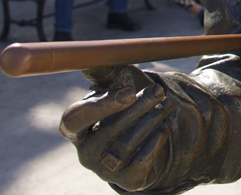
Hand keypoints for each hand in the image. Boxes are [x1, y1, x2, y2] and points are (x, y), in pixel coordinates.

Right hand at [60, 66, 171, 191]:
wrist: (149, 132)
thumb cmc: (126, 102)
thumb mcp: (116, 82)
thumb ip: (103, 70)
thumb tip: (87, 60)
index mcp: (75, 127)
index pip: (74, 119)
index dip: (100, 106)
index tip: (128, 91)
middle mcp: (85, 152)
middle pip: (107, 131)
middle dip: (137, 108)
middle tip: (158, 91)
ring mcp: (105, 169)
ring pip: (126, 145)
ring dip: (150, 122)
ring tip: (166, 106)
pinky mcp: (128, 180)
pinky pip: (141, 162)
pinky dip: (155, 142)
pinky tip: (164, 127)